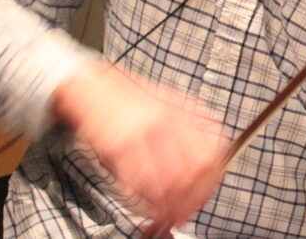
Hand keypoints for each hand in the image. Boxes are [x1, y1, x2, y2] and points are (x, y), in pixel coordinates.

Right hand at [52, 62, 227, 229]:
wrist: (91, 88)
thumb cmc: (129, 101)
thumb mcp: (170, 108)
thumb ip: (191, 134)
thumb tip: (208, 167)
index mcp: (186, 112)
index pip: (213, 152)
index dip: (212, 180)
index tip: (205, 195)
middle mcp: (169, 122)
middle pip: (196, 170)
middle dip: (192, 199)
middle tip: (184, 214)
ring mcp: (145, 134)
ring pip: (171, 181)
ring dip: (169, 207)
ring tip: (165, 218)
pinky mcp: (119, 147)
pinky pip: (139, 182)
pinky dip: (144, 202)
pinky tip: (144, 208)